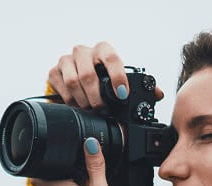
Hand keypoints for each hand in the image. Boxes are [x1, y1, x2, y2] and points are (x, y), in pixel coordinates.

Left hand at [30, 137, 119, 185]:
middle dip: (54, 168)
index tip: (36, 156)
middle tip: (56, 154)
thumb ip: (96, 168)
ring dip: (68, 175)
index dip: (37, 167)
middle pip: (54, 180)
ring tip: (74, 162)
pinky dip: (80, 185)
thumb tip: (91, 144)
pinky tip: (90, 183)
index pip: (41, 178)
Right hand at [47, 42, 164, 109]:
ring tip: (91, 109)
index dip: (118, 77)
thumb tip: (158, 94)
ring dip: (84, 100)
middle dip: (97, 97)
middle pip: (88, 74)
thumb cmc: (103, 77)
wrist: (76, 76)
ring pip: (74, 82)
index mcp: (103, 49)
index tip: (122, 95)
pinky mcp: (54, 71)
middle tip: (103, 109)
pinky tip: (78, 105)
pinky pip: (61, 88)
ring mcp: (66, 60)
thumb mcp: (121, 79)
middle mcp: (83, 51)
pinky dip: (70, 100)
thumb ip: (141, 86)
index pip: (111, 58)